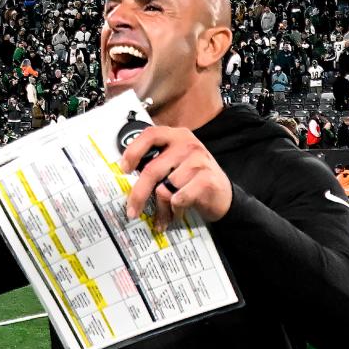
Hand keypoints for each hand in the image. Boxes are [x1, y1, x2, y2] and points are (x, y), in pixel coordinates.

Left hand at [118, 126, 232, 230]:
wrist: (224, 195)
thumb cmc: (194, 179)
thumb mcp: (176, 162)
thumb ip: (157, 162)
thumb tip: (127, 176)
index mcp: (177, 136)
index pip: (150, 135)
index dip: (133, 151)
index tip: (124, 168)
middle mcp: (188, 145)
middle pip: (152, 169)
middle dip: (138, 194)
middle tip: (132, 210)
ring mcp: (199, 161)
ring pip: (164, 189)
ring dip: (162, 207)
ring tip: (165, 213)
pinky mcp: (207, 180)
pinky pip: (178, 198)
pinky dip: (175, 209)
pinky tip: (179, 212)